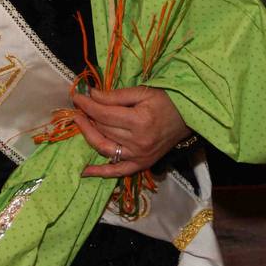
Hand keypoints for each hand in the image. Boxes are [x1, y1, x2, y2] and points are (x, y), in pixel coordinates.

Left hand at [72, 85, 190, 177]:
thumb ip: (116, 95)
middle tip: (79, 107)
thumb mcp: (143, 92)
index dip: (88, 105)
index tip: (77, 96)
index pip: (104, 113)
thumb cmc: (166, 101)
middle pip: (103, 129)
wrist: (188, 118)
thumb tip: (91, 95)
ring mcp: (139, 156)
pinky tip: (85, 171)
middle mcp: (137, 141)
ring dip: (89, 136)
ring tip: (80, 124)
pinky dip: (101, 173)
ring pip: (105, 147)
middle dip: (88, 116)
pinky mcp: (142, 164)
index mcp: (139, 121)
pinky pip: (118, 171)